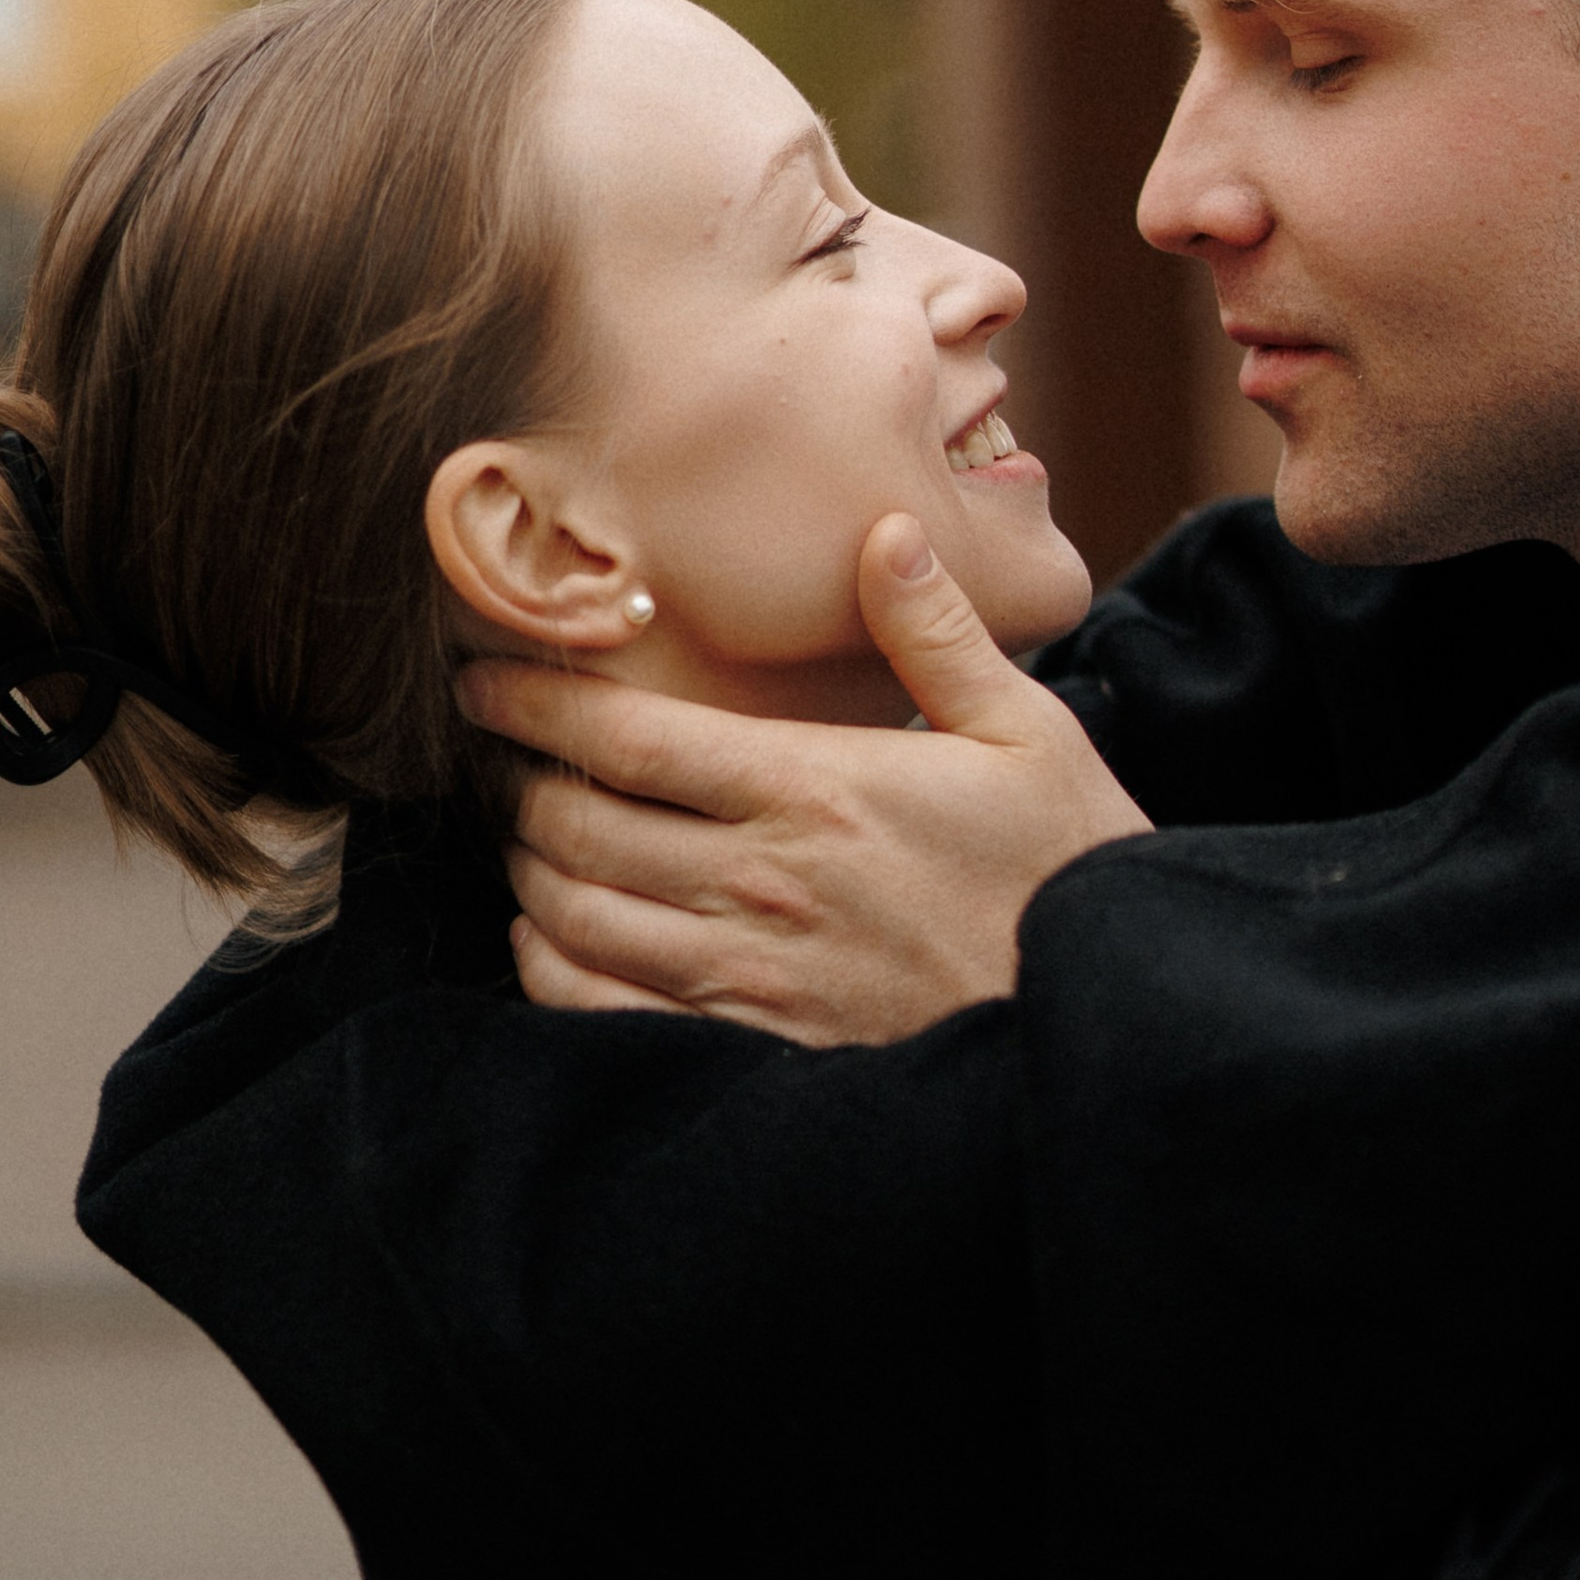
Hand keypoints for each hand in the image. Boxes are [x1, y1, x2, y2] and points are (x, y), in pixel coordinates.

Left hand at [466, 514, 1150, 1047]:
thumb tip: (885, 532)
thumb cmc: (1067, 869)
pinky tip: (550, 939)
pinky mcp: (752, 1047)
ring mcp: (749, 975)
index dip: (536, 705)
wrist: (1098, 1017)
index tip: (481, 678)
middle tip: (494, 757)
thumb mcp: (1027, 731)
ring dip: (527, 870)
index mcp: (816, 788)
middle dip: (516, 784)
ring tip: (521, 834)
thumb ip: (936, 633)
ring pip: (574, 917)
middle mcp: (762, 882)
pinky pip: (601, 1013)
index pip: (631, 738)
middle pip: (578, 825)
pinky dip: (548, 971)